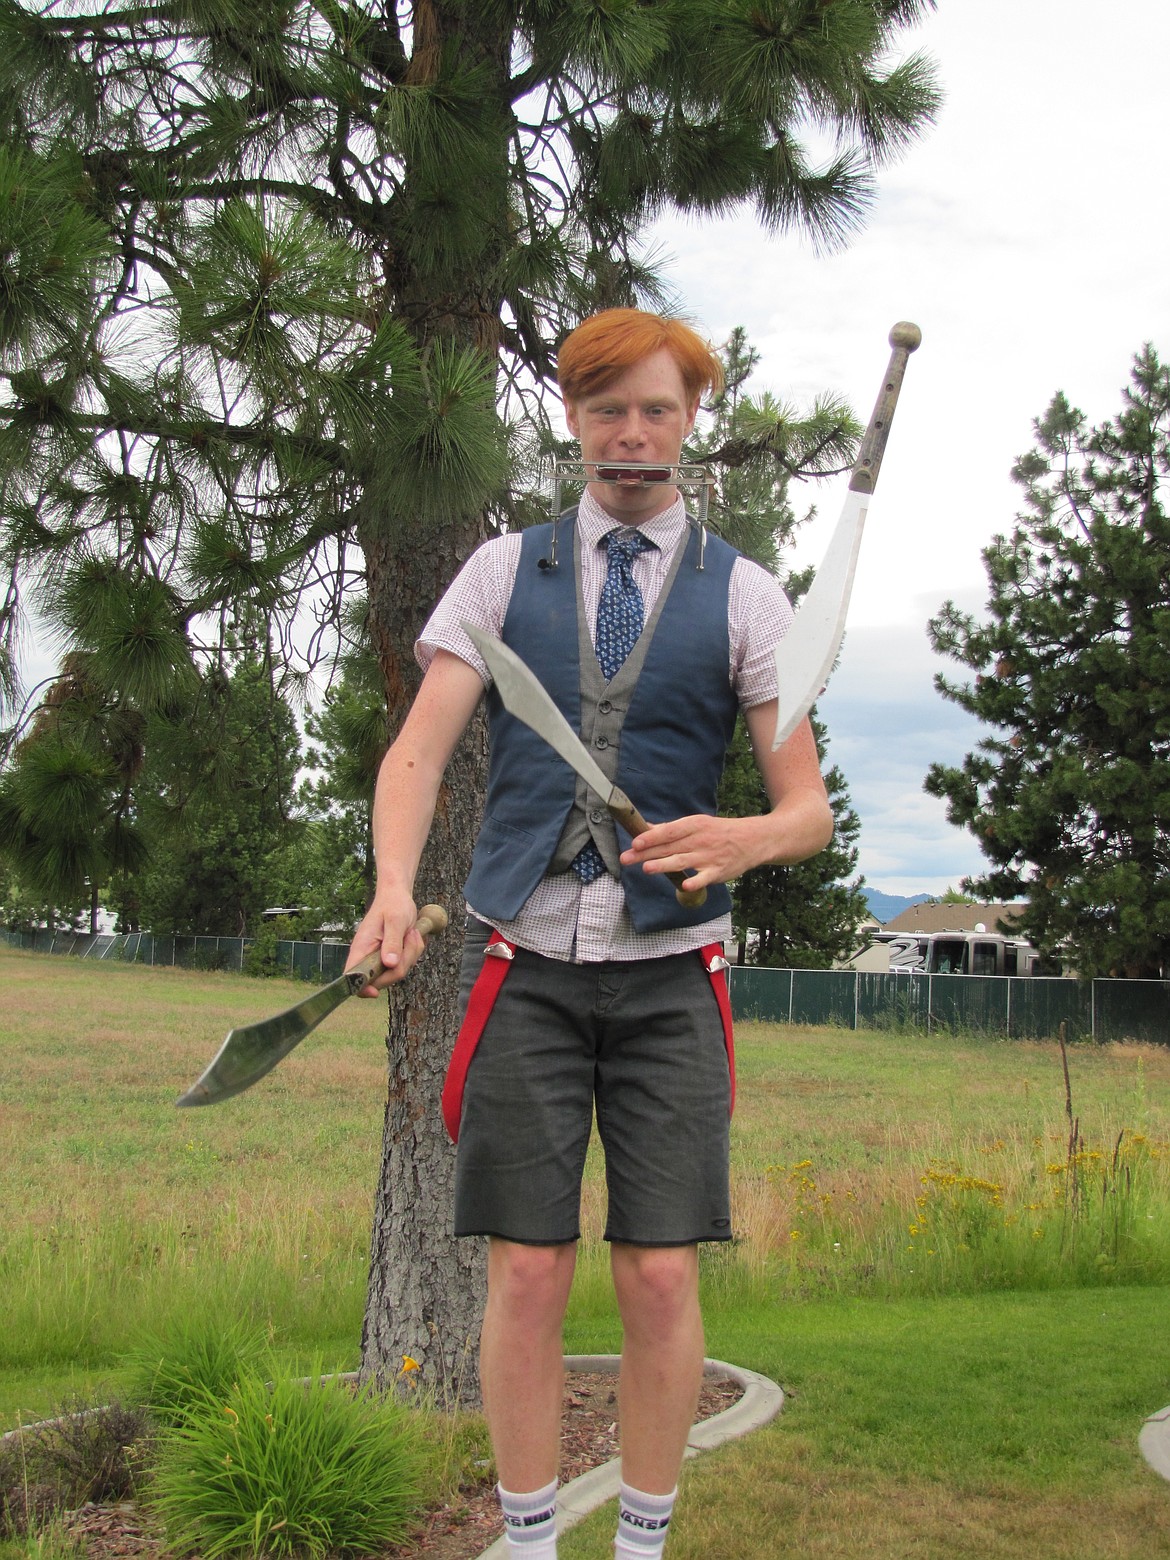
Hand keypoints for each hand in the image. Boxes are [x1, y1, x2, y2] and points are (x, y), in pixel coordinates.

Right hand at [345, 889, 426, 993]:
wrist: (398, 896)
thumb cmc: (393, 905)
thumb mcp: (395, 921)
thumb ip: (392, 943)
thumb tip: (389, 964)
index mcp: (362, 947)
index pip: (352, 976)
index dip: (361, 988)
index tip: (376, 992)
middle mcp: (368, 955)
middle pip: (382, 979)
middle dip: (401, 965)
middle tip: (408, 940)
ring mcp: (381, 957)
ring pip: (397, 972)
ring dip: (410, 955)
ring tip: (410, 934)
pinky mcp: (392, 957)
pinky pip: (405, 965)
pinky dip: (413, 952)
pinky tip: (412, 936)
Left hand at [619, 813, 770, 893]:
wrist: (752, 840)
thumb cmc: (719, 832)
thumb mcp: (697, 824)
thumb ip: (671, 829)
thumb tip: (646, 828)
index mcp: (693, 825)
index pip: (669, 831)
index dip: (650, 837)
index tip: (634, 843)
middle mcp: (700, 840)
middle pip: (669, 847)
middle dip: (646, 853)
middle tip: (626, 858)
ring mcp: (709, 856)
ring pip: (682, 861)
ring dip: (664, 865)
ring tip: (646, 868)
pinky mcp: (718, 871)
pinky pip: (705, 878)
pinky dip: (695, 881)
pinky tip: (684, 885)